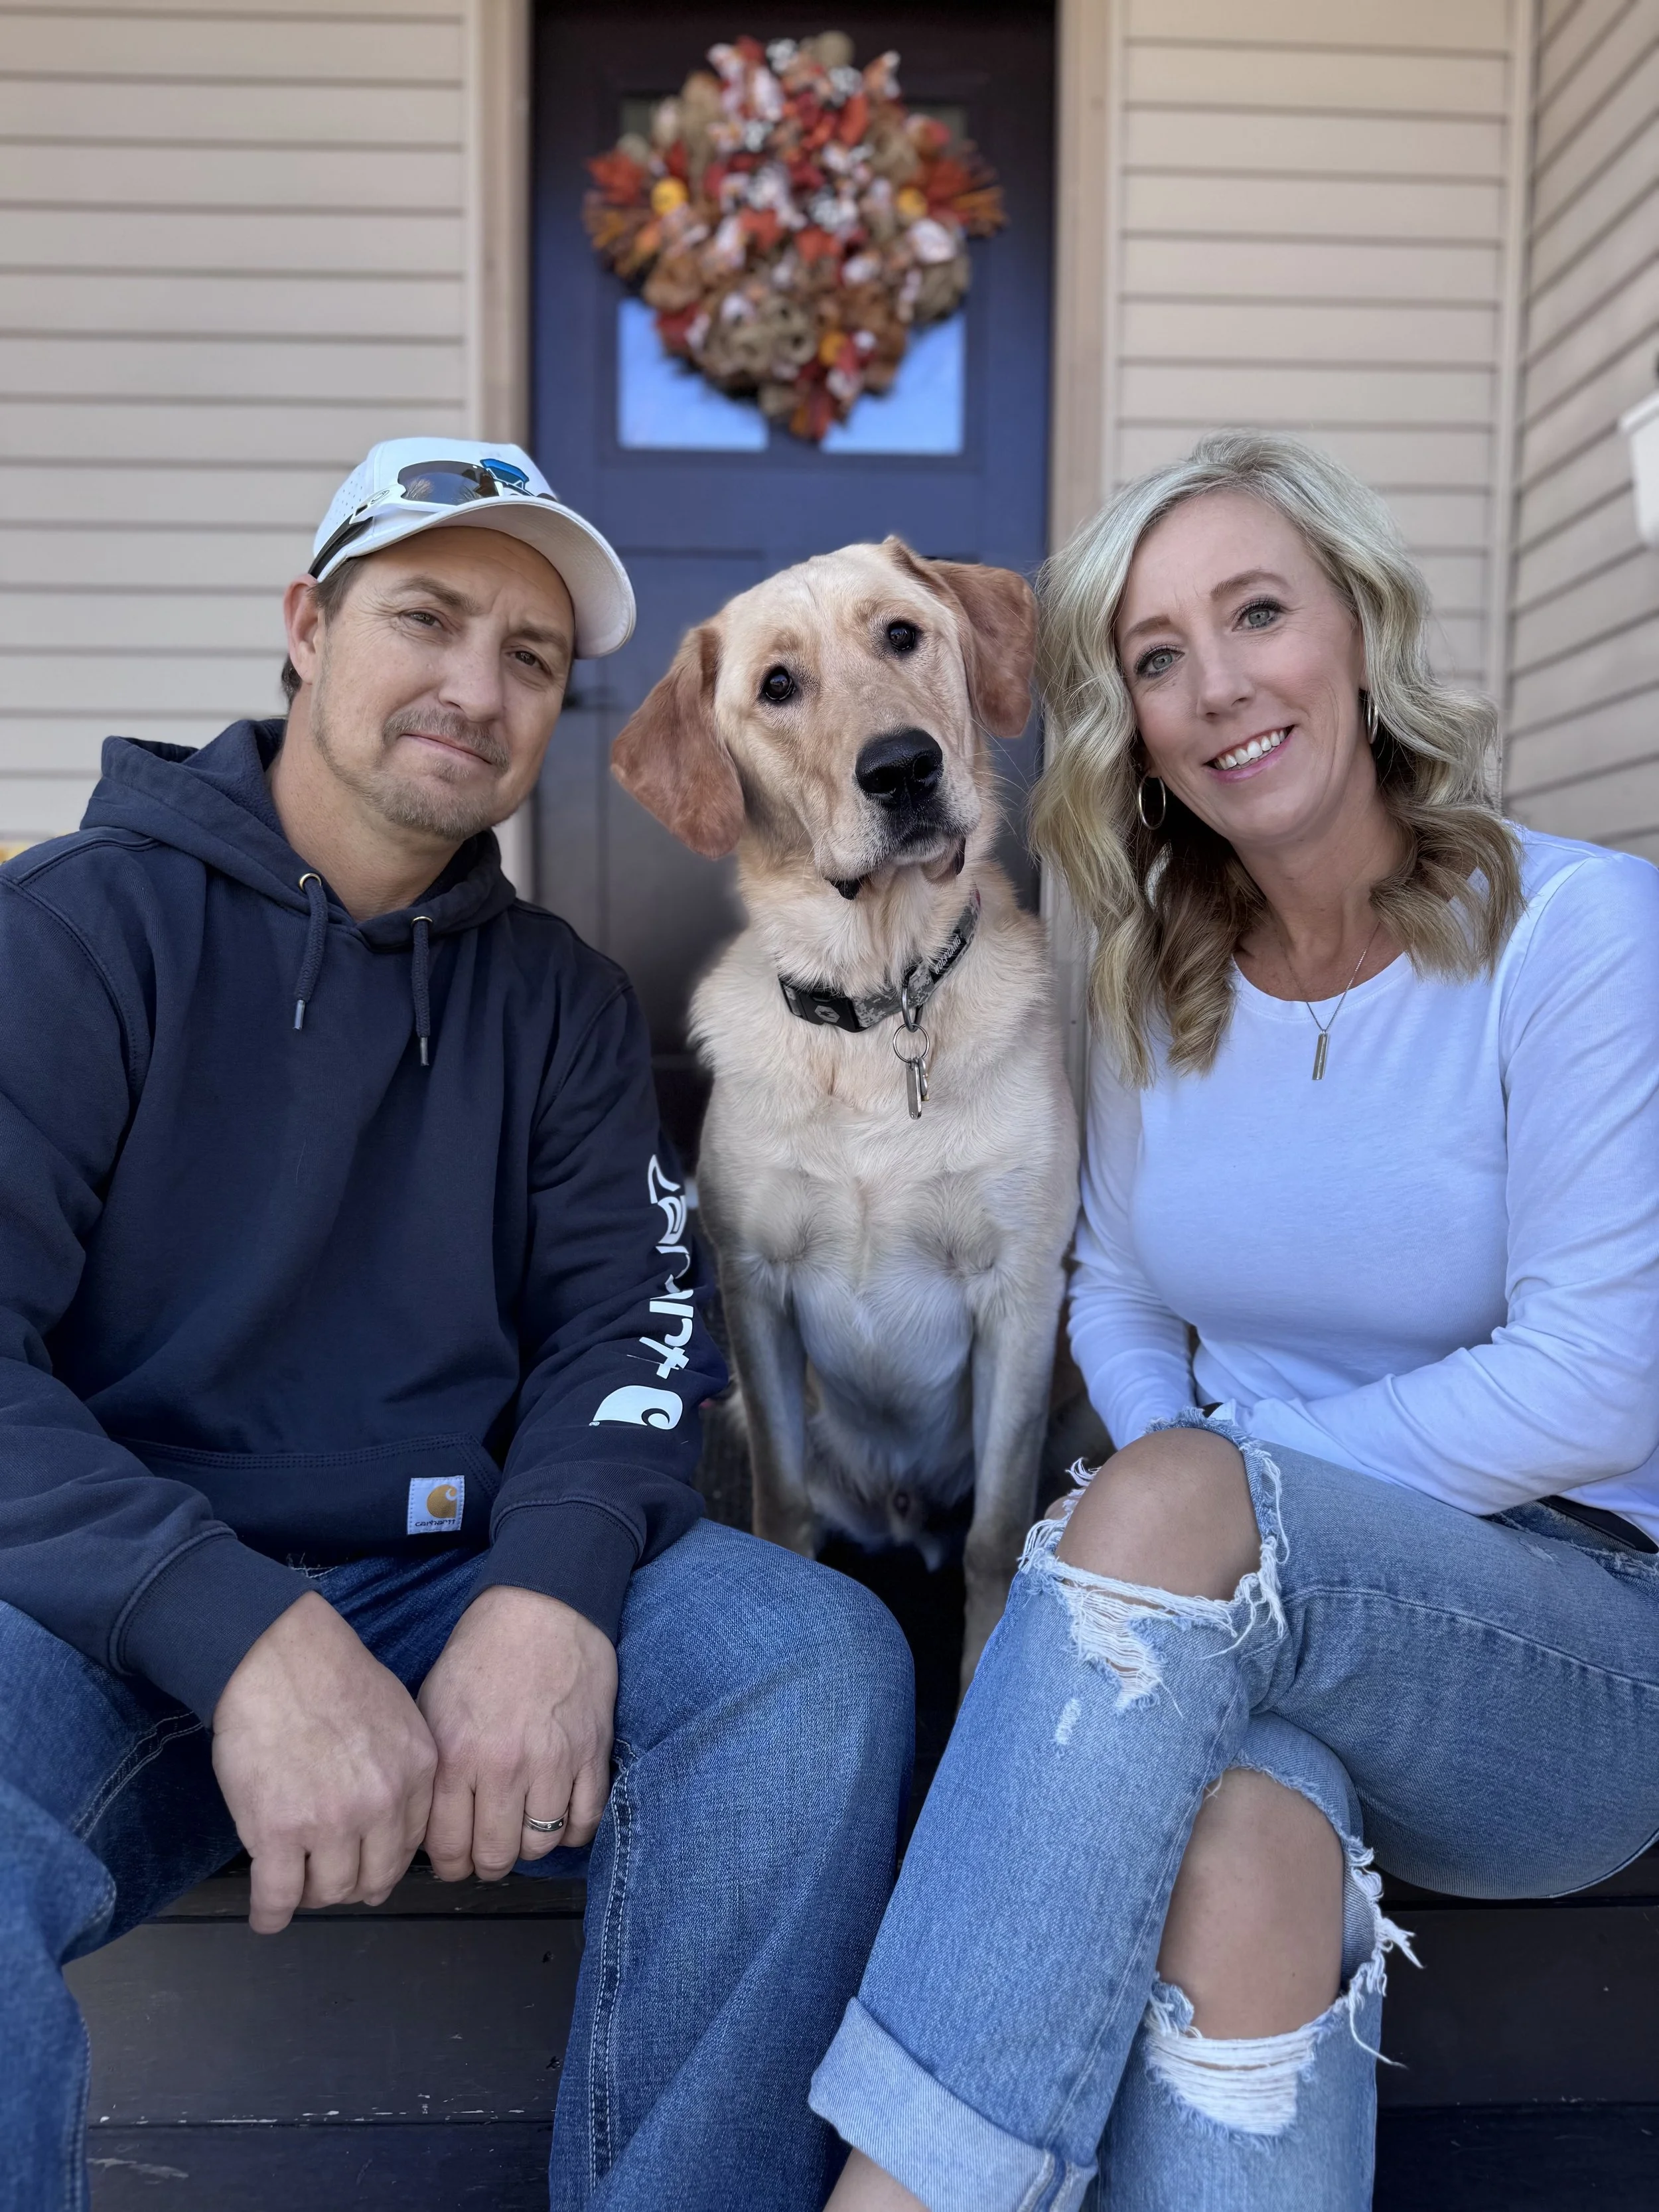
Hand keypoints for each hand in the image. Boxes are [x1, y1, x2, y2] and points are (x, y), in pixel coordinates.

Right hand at [212, 1591, 437, 1934]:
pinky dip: (271, 1913)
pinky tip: (267, 1914)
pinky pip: (279, 1897)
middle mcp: (383, 1804)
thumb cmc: (329, 1673)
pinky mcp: (278, 1833)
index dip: (382, 1859)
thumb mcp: (395, 1714)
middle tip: (327, 1877)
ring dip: (311, 1893)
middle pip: (374, 1878)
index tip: (364, 1863)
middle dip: (351, 1884)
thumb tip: (388, 1810)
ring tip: (294, 1883)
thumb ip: (400, 1765)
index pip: (409, 1844)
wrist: (276, 1654)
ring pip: (329, 1891)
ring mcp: (331, 1823)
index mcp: (417, 1772)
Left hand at [417, 1585, 616, 1880]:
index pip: (446, 1847)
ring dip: (528, 1845)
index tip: (453, 1861)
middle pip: (495, 1856)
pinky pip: (584, 1821)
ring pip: (540, 1845)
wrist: (542, 1608)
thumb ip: (431, 1768)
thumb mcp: (433, 1705)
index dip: (448, 1865)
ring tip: (520, 1829)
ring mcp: (553, 1762)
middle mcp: (504, 1766)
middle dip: (486, 1863)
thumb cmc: (483, 1653)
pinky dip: (571, 1830)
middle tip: (486, 1852)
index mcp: (456, 1754)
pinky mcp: (592, 1753)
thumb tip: (425, 1822)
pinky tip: (557, 1815)